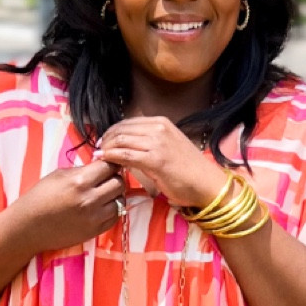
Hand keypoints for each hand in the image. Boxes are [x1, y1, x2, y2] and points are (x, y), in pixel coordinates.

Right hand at [8, 157, 124, 253]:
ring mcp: (94, 217)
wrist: (28, 227)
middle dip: (115, 177)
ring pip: (121, 200)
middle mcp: (90, 199)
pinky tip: (102, 206)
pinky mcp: (95, 231)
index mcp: (79, 181)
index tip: (106, 164)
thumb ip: (81, 170)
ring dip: (115, 195)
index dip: (109, 163)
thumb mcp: (58, 175)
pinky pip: (115, 217)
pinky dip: (112, 210)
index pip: (109, 166)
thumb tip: (99, 166)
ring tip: (104, 193)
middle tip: (107, 178)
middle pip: (119, 183)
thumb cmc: (39, 198)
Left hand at [96, 117, 224, 210]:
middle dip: (105, 140)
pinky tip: (106, 162)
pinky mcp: (155, 159)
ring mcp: (157, 142)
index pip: (127, 122)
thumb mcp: (168, 147)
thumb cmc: (188, 170)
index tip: (103, 143)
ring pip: (121, 140)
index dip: (111, 132)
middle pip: (121, 129)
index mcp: (161, 122)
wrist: (207, 183)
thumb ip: (149, 143)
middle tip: (97, 151)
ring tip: (99, 158)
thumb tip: (126, 146)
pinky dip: (112, 157)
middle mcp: (159, 128)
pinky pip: (126, 155)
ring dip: (106, 149)